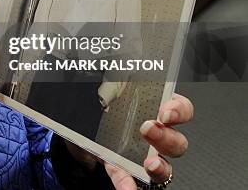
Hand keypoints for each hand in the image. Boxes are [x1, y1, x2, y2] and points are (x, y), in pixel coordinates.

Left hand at [68, 93, 193, 188]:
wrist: (75, 136)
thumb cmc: (93, 111)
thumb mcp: (99, 94)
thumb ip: (104, 86)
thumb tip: (95, 76)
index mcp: (150, 110)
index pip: (179, 108)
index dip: (179, 110)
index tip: (167, 111)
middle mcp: (153, 136)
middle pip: (177, 141)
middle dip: (166, 136)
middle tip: (148, 128)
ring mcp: (143, 158)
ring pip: (165, 167)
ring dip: (160, 166)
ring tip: (149, 163)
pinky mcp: (127, 173)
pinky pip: (134, 183)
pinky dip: (129, 185)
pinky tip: (126, 187)